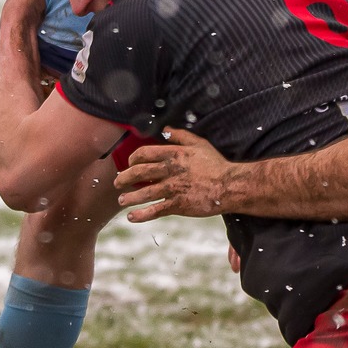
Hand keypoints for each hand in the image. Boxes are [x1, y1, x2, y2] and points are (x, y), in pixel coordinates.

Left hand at [116, 129, 238, 220]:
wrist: (229, 186)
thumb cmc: (215, 164)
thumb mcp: (199, 144)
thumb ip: (181, 136)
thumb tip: (166, 129)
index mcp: (173, 154)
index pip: (144, 154)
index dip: (132, 159)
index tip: (129, 164)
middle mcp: (169, 171)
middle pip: (138, 172)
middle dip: (124, 178)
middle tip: (118, 183)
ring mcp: (172, 189)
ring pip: (143, 193)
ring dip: (129, 197)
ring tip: (122, 200)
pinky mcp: (177, 205)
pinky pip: (154, 210)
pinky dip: (141, 215)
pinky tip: (131, 217)